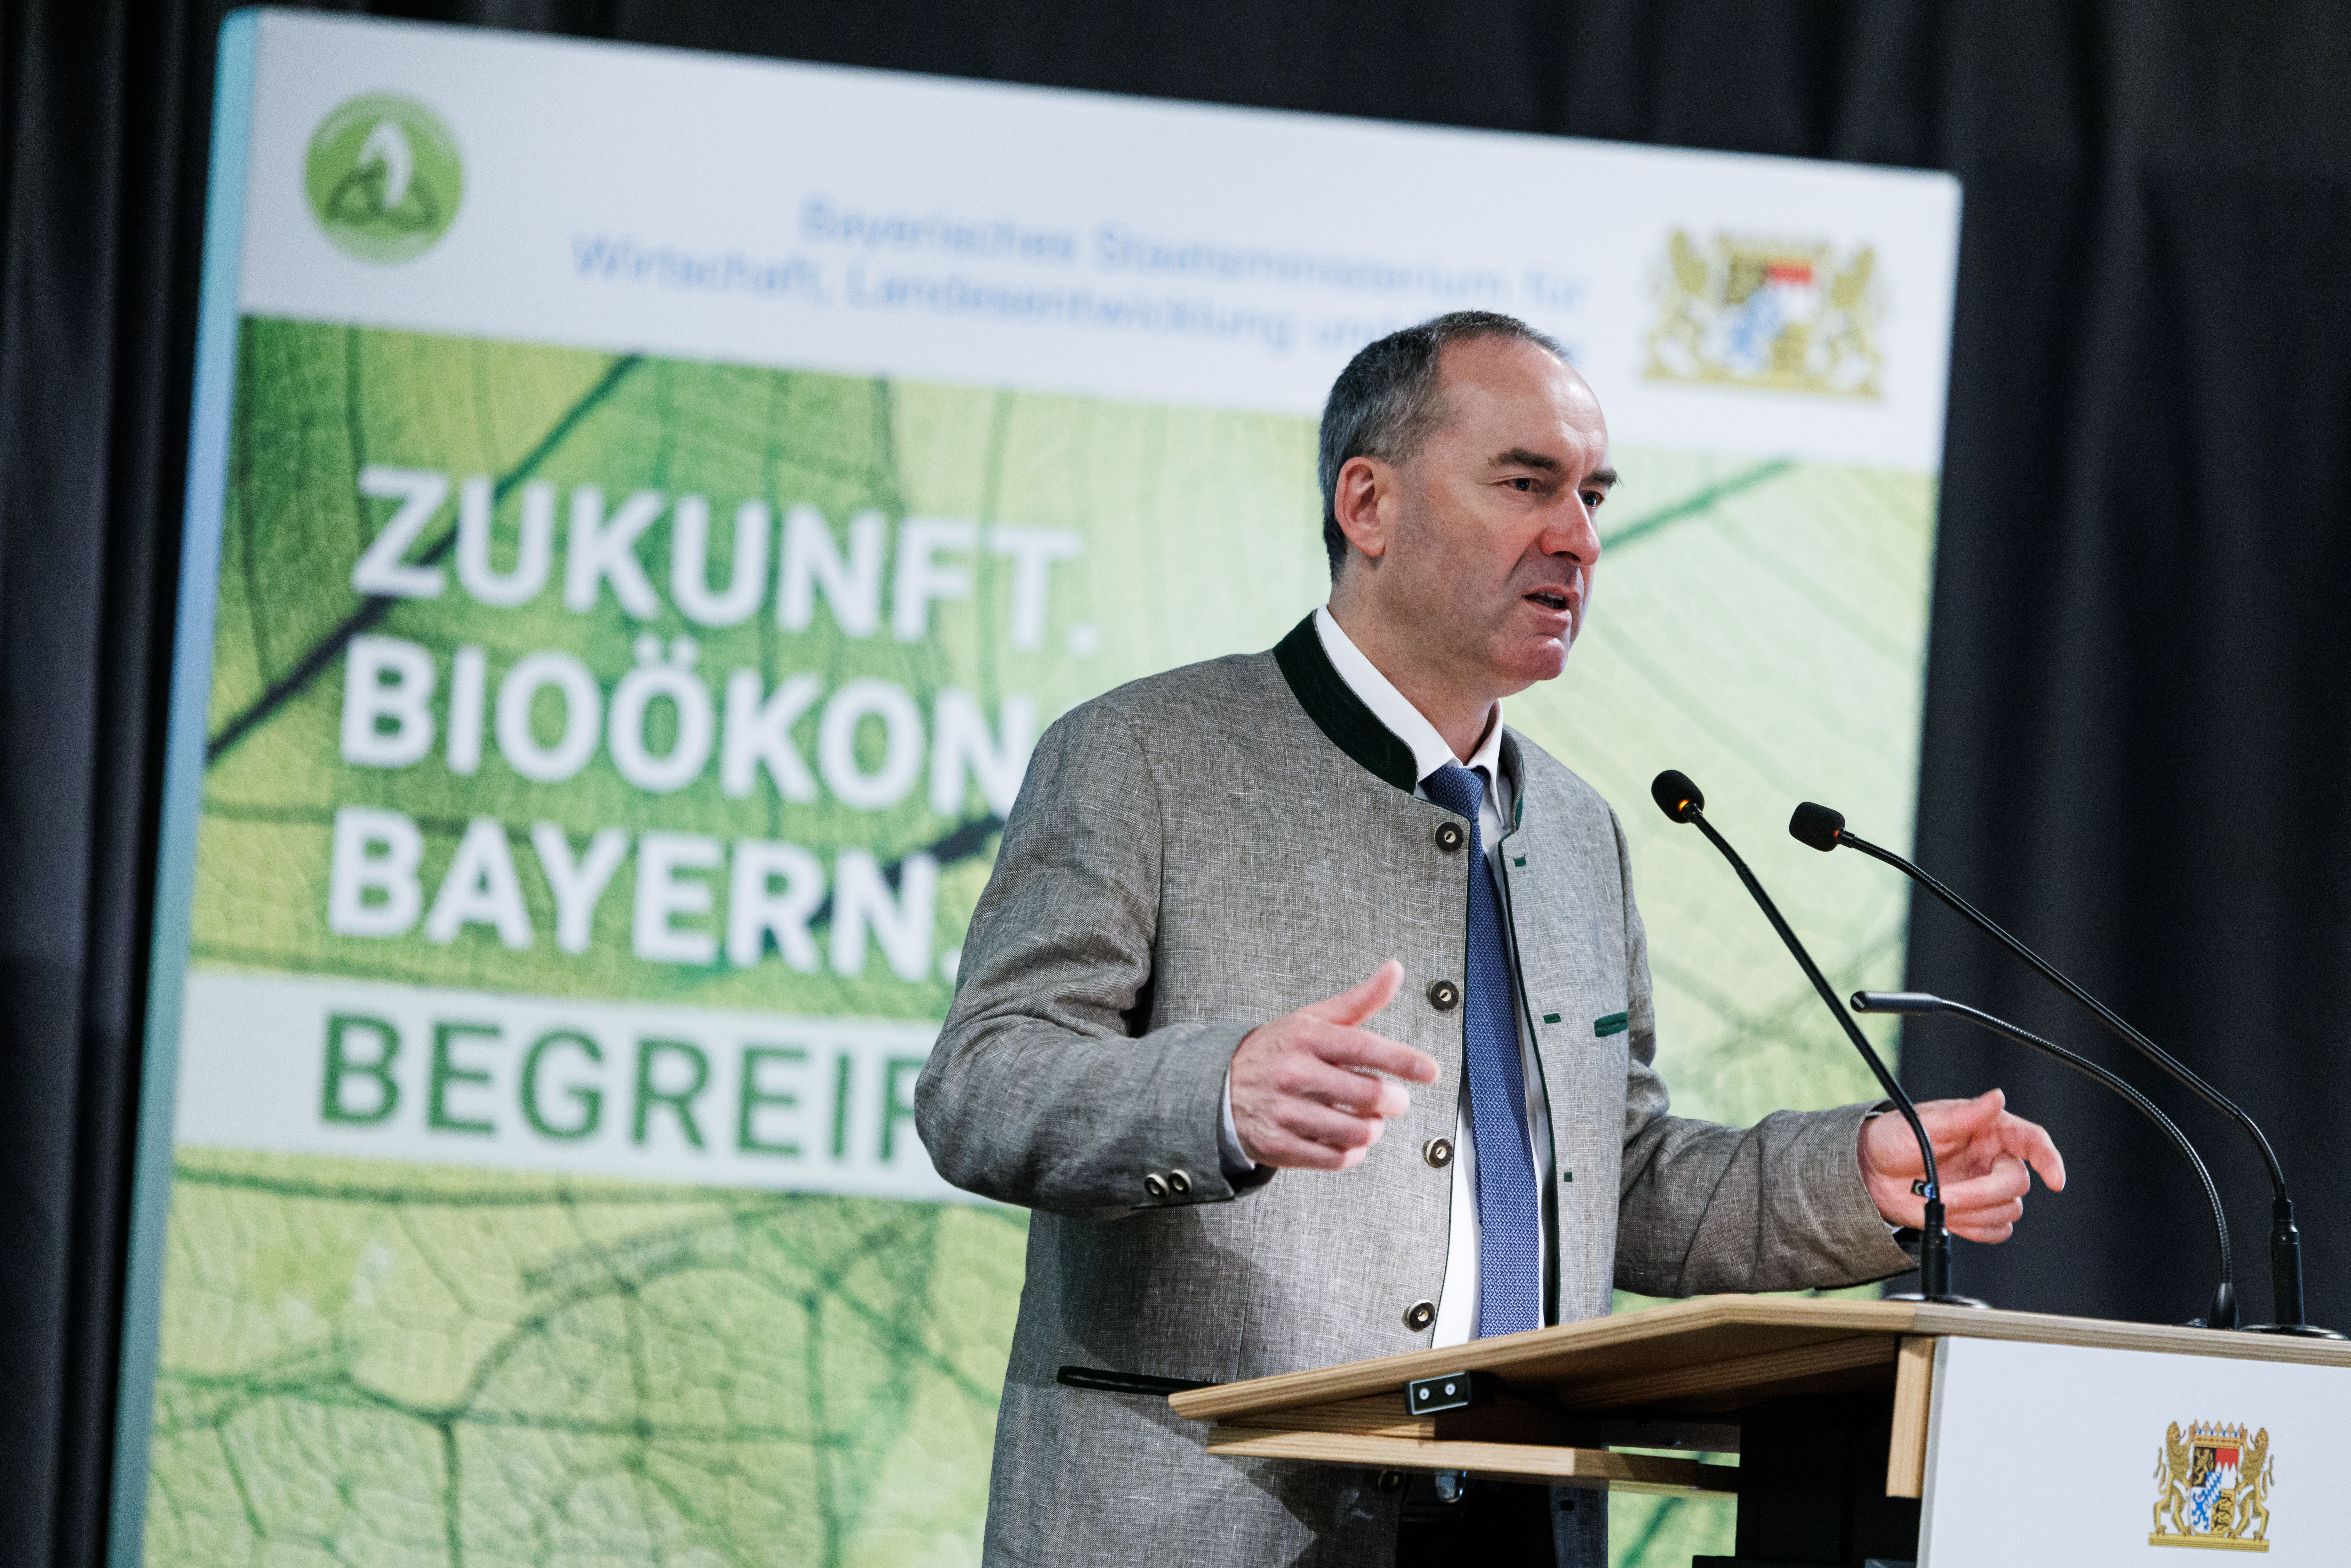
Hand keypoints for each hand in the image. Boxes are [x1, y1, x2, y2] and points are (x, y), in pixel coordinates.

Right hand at [1228, 961, 1438, 1169]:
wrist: (1216, 1088)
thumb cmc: (1276, 1052)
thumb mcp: (1312, 1019)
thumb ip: (1359, 1000)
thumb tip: (1395, 970)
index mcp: (1305, 1037)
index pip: (1363, 1047)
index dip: (1403, 1060)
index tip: (1430, 1071)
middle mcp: (1294, 1073)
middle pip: (1368, 1095)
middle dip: (1395, 1100)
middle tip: (1396, 1099)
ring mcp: (1286, 1112)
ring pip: (1358, 1131)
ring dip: (1374, 1128)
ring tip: (1369, 1119)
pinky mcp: (1281, 1146)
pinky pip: (1337, 1158)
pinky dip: (1353, 1152)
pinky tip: (1349, 1139)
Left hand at [1858, 1089, 2066, 1242]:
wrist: (1873, 1171)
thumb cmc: (1897, 1137)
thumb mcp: (1927, 1122)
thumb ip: (1966, 1114)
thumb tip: (1996, 1097)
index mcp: (1990, 1131)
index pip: (2033, 1141)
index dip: (2049, 1159)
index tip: (2055, 1180)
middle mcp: (1994, 1160)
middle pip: (2017, 1184)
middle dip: (1981, 1194)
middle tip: (1943, 1194)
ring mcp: (1987, 1188)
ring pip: (2009, 1211)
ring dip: (1973, 1212)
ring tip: (1938, 1198)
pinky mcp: (1978, 1214)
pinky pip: (1997, 1231)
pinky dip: (1974, 1228)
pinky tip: (1950, 1215)